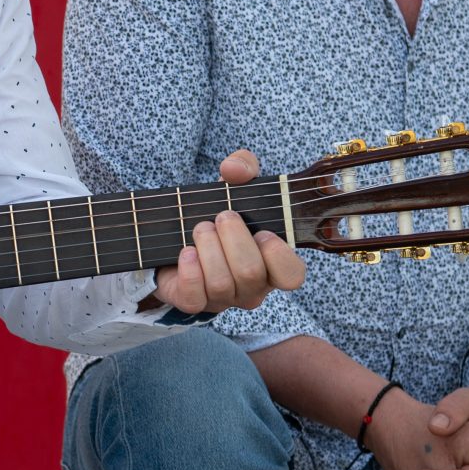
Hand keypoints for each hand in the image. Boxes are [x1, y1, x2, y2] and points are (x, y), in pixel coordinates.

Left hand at [153, 149, 306, 313]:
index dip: (278, 255)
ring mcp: (224, 299)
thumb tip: (234, 169)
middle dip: (232, 238)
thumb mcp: (235, 187)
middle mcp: (252, 287)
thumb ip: (243, 167)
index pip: (292, 276)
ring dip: (207, 247)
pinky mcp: (194, 303)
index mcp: (272, 263)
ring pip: (221, 283)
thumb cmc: (218, 216)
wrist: (176, 236)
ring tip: (200, 228)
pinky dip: (189, 270)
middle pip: (250, 273)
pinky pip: (194, 296)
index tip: (262, 232)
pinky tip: (186, 251)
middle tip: (221, 218)